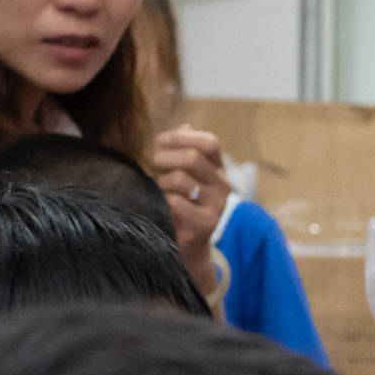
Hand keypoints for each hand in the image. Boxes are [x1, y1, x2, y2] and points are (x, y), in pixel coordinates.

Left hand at [149, 126, 229, 295]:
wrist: (184, 249)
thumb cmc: (176, 207)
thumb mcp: (177, 175)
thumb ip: (180, 150)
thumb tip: (185, 126)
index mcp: (218, 170)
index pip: (210, 142)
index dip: (181, 138)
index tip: (159, 145)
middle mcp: (223, 186)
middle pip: (193, 157)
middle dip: (163, 160)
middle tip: (151, 170)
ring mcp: (217, 206)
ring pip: (181, 179)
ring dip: (159, 183)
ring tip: (156, 192)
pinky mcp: (206, 224)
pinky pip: (176, 203)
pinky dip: (161, 202)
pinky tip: (159, 207)